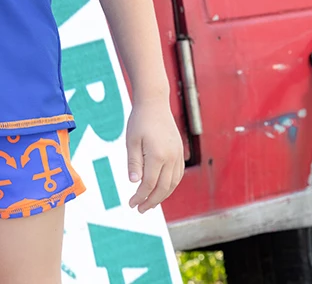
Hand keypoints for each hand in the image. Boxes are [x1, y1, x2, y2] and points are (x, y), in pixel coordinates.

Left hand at [126, 98, 184, 213]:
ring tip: (149, 203)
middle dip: (151, 201)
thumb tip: (134, 183)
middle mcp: (171, 158)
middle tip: (140, 209)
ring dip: (161, 196)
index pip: (149, 184)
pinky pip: (177, 175)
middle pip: (163, 188)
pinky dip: (169, 186)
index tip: (131, 204)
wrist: (154, 103)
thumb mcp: (131, 140)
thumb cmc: (139, 120)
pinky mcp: (180, 152)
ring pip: (172, 184)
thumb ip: (134, 162)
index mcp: (157, 155)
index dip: (140, 196)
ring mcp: (178, 155)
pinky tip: (160, 189)